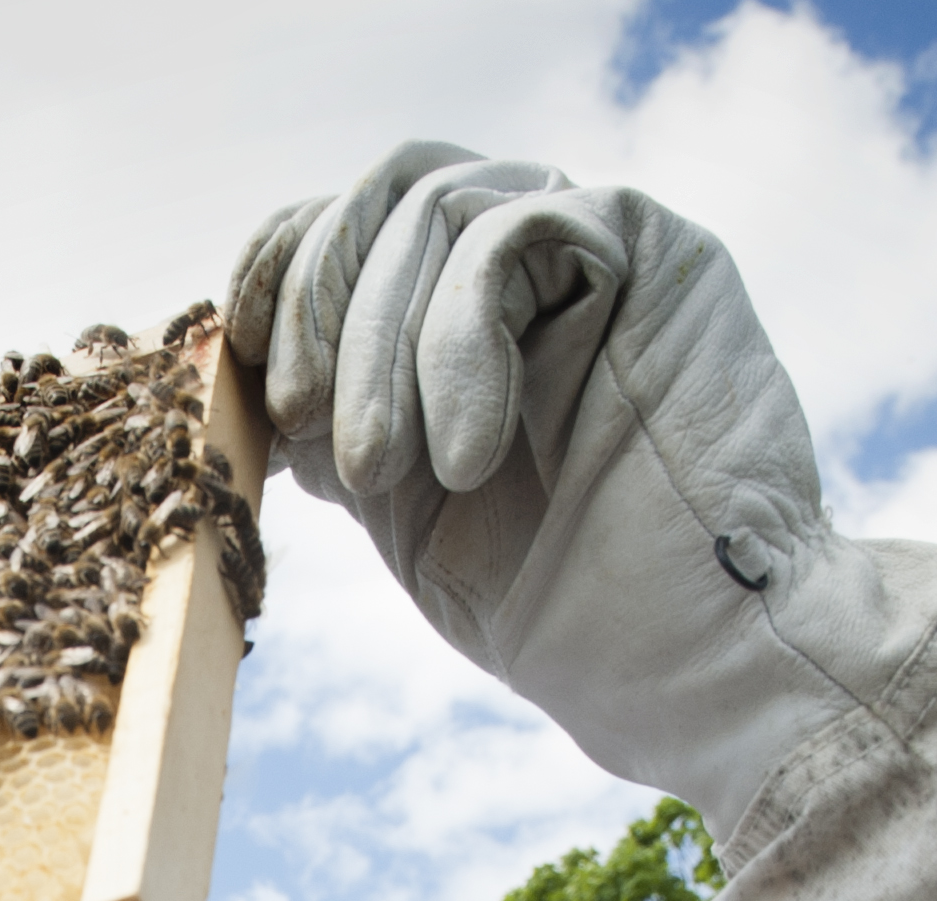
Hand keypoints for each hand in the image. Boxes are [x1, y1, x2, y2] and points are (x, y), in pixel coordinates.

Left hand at [227, 145, 936, 833]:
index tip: (238, 368)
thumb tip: (242, 358)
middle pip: (380, 197)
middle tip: (300, 423)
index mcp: (467, 315)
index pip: (348, 229)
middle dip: (315, 305)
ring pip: (432, 203)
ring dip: (378, 339)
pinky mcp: (655, 247)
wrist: (698, 668)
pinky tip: (467, 457)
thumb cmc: (564, 610)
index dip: (279, 274)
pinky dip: (457, 339)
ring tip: (391, 471)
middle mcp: (530, 263)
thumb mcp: (404, 508)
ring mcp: (594, 246)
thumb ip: (340, 417)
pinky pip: (509, 230)